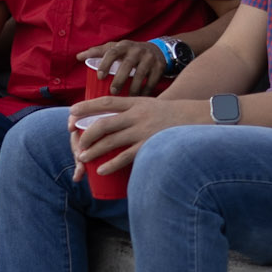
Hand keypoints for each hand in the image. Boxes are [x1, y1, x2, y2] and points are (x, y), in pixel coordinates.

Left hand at [69, 93, 206, 176]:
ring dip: (92, 151)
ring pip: (110, 141)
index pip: (106, 102)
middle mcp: (137, 115)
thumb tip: (114, 119)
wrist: (200, 118)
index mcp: (137, 102)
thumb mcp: (152, 105)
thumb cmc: (175, 113)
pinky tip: (101, 169)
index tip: (71, 112)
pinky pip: (125, 157)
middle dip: (85, 133)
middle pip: (103, 123)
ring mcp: (143, 131)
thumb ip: (134, 110)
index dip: (86, 107)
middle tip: (75, 142)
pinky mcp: (150, 145)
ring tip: (82, 158)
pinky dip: (111, 164)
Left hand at [79, 39, 174, 96]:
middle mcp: (137, 49)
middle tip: (112, 92)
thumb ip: (98, 52)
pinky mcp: (160, 66)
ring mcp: (150, 57)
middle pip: (128, 64)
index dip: (106, 63)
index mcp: (124, 45)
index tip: (100, 76)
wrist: (157, 50)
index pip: (113, 51)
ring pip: (141, 73)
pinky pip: (152, 80)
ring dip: (133, 87)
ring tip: (126, 99)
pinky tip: (140, 100)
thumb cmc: (129, 52)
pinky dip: (146, 91)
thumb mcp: (115, 48)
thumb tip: (78, 57)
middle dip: (119, 79)